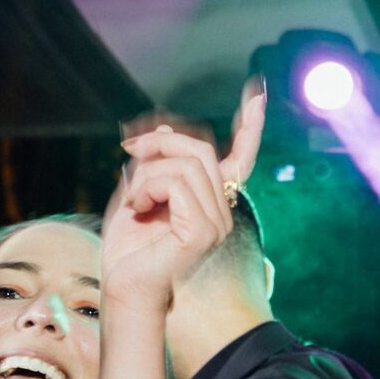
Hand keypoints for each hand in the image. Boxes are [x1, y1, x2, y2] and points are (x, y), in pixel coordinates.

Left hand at [101, 81, 264, 313]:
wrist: (122, 286)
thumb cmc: (128, 246)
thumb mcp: (138, 190)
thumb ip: (155, 162)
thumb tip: (166, 129)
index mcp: (212, 202)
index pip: (241, 159)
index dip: (250, 126)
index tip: (257, 92)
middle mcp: (222, 212)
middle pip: (200, 150)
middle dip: (159, 144)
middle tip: (128, 149)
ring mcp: (217, 224)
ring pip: (185, 165)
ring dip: (146, 174)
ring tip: (132, 200)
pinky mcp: (203, 232)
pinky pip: (176, 184)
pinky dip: (147, 188)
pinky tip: (137, 209)